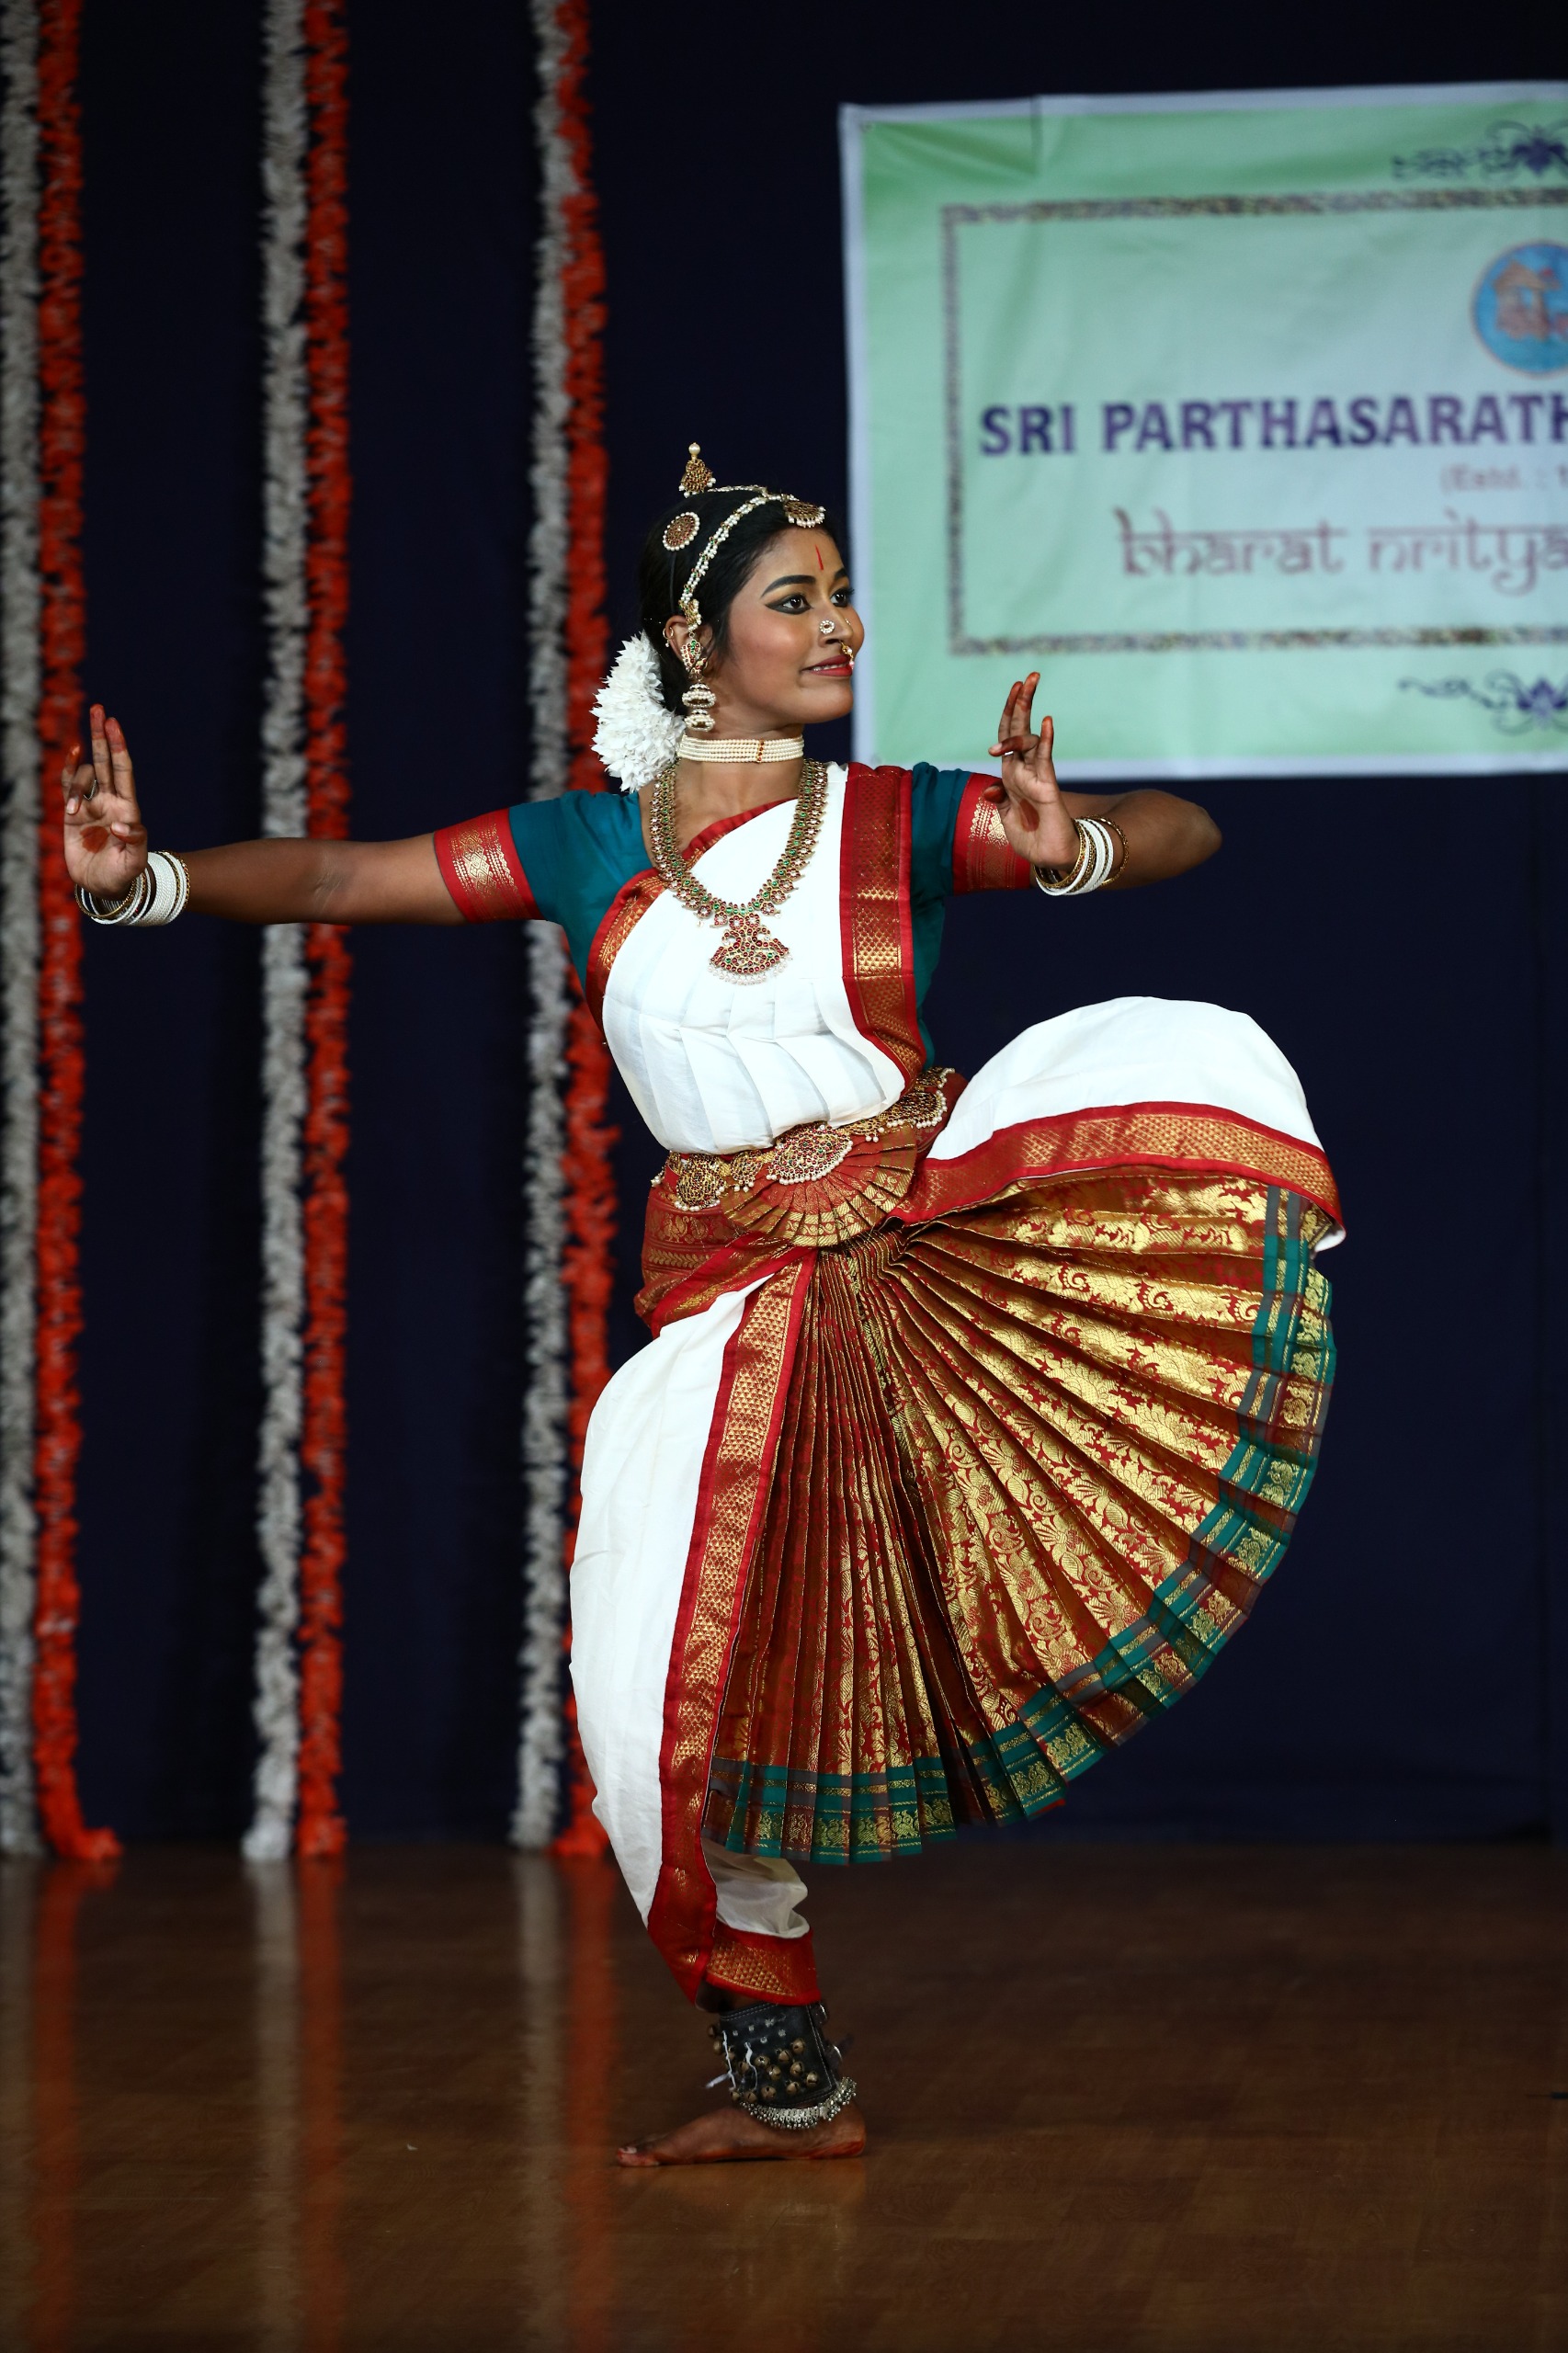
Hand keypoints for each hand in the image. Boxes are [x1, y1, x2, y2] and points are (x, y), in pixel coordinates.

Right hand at [61, 705, 146, 902]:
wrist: (103, 888)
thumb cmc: (124, 875)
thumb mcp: (135, 862)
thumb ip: (134, 842)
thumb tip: (122, 824)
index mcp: (128, 808)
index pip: (124, 771)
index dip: (119, 747)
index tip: (114, 724)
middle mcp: (110, 801)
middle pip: (106, 761)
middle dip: (102, 736)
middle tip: (99, 709)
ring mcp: (91, 805)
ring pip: (84, 776)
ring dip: (77, 784)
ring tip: (75, 812)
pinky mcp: (73, 814)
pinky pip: (68, 786)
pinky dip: (68, 772)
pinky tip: (70, 756)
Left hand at [986, 672, 1076, 870]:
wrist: (1051, 859)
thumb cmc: (1031, 839)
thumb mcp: (1006, 818)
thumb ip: (999, 799)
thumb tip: (988, 787)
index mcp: (1011, 775)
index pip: (1008, 737)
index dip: (1009, 713)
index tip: (1014, 687)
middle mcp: (1024, 771)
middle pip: (1020, 728)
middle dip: (1022, 701)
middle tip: (1031, 675)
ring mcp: (1036, 776)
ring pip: (1029, 739)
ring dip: (1023, 716)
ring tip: (1023, 691)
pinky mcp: (1048, 787)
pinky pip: (1044, 759)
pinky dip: (1045, 740)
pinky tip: (1047, 721)